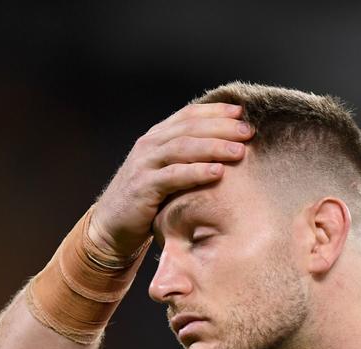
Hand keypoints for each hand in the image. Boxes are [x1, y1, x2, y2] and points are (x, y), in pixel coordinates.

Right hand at [88, 103, 252, 255]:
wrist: (112, 225)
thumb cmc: (148, 200)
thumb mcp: (166, 172)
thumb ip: (187, 159)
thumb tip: (227, 149)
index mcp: (156, 138)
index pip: (188, 115)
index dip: (215, 111)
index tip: (242, 112)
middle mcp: (149, 146)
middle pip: (189, 128)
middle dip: (221, 127)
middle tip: (248, 131)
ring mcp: (144, 165)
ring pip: (182, 148)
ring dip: (213, 147)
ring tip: (239, 151)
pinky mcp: (143, 187)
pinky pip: (173, 176)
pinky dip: (196, 172)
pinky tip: (217, 172)